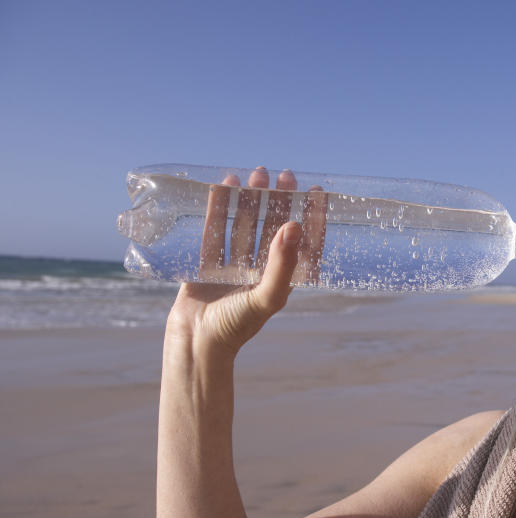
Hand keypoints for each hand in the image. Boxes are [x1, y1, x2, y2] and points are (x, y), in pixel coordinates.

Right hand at [165, 167, 327, 357]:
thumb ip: (283, 264)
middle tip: (283, 175)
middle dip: (279, 200)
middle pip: (273, 226)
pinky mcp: (207, 264)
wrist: (196, 344)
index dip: (311, 217)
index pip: (302, 242)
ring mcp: (233, 265)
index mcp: (280, 278)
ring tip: (257, 174)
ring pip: (246, 224)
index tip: (317, 191)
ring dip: (251, 199)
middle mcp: (260, 269)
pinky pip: (216, 230)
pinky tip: (225, 187)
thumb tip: (295, 226)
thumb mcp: (267, 297)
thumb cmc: (236, 327)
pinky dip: (220, 209)